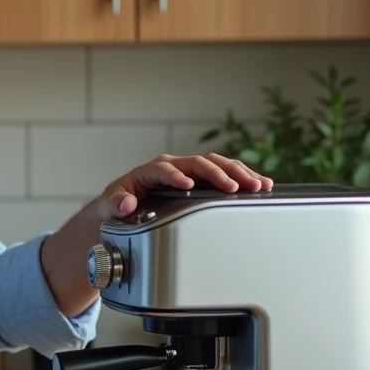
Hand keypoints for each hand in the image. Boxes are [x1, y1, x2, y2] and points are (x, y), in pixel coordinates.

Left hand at [95, 153, 272, 219]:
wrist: (123, 204)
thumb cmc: (118, 204)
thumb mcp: (109, 206)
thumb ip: (115, 204)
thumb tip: (127, 204)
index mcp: (149, 171)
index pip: (164, 169)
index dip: (175, 176)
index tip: (188, 185)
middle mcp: (172, 166)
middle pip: (199, 163)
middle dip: (219, 174)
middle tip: (237, 187)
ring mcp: (188, 171)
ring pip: (216, 164)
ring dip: (238, 173)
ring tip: (257, 185)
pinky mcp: (200, 179)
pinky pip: (223, 173)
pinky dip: (242, 177)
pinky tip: (260, 184)